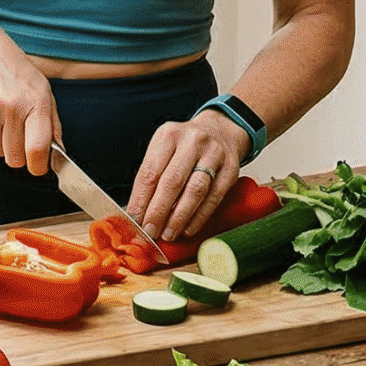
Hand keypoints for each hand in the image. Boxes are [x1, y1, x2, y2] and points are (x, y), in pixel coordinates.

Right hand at [0, 41, 59, 174]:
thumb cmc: (16, 71)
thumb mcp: (43, 90)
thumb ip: (53, 124)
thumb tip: (59, 152)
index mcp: (37, 101)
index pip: (36, 149)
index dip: (37, 166)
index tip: (37, 167)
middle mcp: (13, 106)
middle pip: (15, 158)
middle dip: (17, 154)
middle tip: (17, 135)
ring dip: (0, 141)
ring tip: (2, 116)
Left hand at [127, 110, 248, 240]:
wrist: (219, 131)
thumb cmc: (184, 146)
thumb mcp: (164, 149)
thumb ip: (152, 176)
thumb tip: (138, 212)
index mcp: (168, 135)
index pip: (150, 172)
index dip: (140, 200)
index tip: (134, 220)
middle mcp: (192, 141)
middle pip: (172, 181)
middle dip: (159, 211)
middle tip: (150, 231)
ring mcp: (214, 154)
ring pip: (195, 190)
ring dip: (179, 217)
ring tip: (168, 233)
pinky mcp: (231, 169)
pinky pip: (214, 197)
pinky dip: (199, 216)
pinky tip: (188, 228)